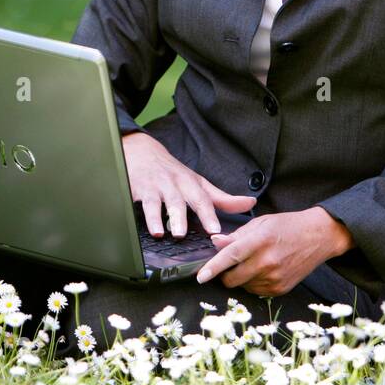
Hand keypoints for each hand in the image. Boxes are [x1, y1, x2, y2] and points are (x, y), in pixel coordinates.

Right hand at [121, 131, 256, 237]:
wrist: (142, 151)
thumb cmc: (173, 172)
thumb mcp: (198, 183)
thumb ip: (222, 198)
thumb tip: (249, 203)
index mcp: (190, 184)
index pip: (201, 200)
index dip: (208, 215)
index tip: (214, 230)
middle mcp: (172, 184)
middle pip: (177, 201)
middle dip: (180, 217)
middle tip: (182, 234)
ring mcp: (153, 186)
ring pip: (155, 202)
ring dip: (157, 217)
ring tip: (162, 233)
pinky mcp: (135, 189)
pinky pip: (136, 202)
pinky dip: (138, 214)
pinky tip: (142, 226)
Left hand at [194, 207, 349, 297]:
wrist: (318, 236)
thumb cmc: (287, 226)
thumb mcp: (261, 223)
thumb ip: (236, 235)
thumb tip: (215, 242)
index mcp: (260, 241)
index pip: (230, 256)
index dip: (213, 267)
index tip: (200, 277)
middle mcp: (267, 262)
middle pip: (232, 278)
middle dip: (224, 274)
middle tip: (228, 264)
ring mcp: (274, 278)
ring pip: (243, 286)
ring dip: (240, 277)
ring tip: (254, 262)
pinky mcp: (280, 289)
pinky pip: (255, 291)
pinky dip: (253, 282)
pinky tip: (263, 269)